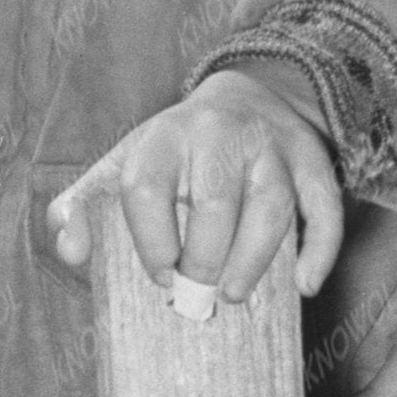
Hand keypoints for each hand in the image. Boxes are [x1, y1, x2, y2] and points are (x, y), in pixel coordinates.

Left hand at [46, 82, 345, 315]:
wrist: (245, 99)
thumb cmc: (173, 154)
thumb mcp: (120, 167)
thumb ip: (80, 208)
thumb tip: (71, 250)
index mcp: (162, 138)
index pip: (146, 188)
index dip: (150, 241)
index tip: (160, 276)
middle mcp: (218, 134)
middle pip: (213, 201)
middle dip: (204, 259)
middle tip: (197, 297)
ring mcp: (271, 146)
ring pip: (271, 204)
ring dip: (253, 259)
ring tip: (234, 296)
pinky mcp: (313, 162)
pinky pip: (325, 205)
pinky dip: (320, 248)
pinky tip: (304, 284)